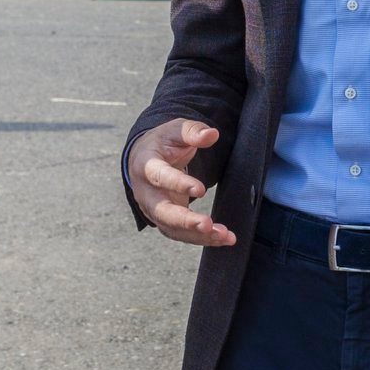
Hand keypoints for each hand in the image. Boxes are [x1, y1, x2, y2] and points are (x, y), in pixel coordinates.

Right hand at [126, 118, 235, 246]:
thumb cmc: (163, 143)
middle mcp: (146, 192)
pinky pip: (182, 234)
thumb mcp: (175, 131)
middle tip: (207, 224)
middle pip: (162, 211)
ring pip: (172, 228)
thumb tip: (211, 134)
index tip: (200, 189)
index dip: (178, 184)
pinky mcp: (165, 221)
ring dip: (198, 235)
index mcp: (146, 165)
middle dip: (184, 220)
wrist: (146, 159)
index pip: (159, 176)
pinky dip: (202, 239)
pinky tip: (223, 238)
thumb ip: (192, 131)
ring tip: (223, 235)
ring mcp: (154, 210)